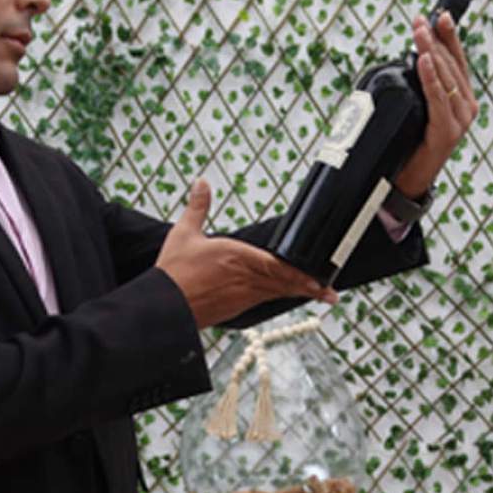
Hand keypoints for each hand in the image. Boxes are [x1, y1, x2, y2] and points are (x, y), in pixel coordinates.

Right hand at [156, 179, 337, 328]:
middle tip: (329, 292)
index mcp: (237, 258)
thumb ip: (198, 207)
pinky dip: (276, 298)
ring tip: (316, 294)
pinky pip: (262, 302)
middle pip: (284, 284)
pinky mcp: (234, 309)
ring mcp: (241, 297)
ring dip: (296, 293)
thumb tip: (202, 183)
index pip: (277, 266)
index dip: (301, 274)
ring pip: (276, 294)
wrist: (163, 307)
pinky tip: (280, 296)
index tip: (319, 279)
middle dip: (309, 288)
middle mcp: (245, 280)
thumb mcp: (185, 233)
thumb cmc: (174, 272)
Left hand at [395, 10, 478, 198]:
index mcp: (461, 98)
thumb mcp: (416, 108)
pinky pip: (437, 99)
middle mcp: (466, 106)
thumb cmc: (408, 142)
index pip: (456, 60)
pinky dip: (430, 77)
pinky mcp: (447, 132)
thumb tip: (409, 57)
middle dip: (433, 40)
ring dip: (429, 52)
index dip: (448, 37)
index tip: (438, 15)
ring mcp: (459, 120)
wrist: (407, 180)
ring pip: (444, 78)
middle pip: (450, 65)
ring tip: (419, 33)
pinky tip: (423, 60)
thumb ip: (419, 86)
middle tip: (418, 21)